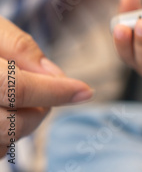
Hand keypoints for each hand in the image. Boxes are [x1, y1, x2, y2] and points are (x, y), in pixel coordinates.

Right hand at [0, 17, 92, 156]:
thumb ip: (21, 48)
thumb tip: (55, 75)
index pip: (18, 88)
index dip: (56, 91)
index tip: (85, 91)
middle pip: (13, 124)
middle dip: (41, 110)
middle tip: (48, 91)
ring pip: (3, 141)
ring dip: (23, 124)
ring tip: (19, 98)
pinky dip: (6, 137)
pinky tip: (5, 112)